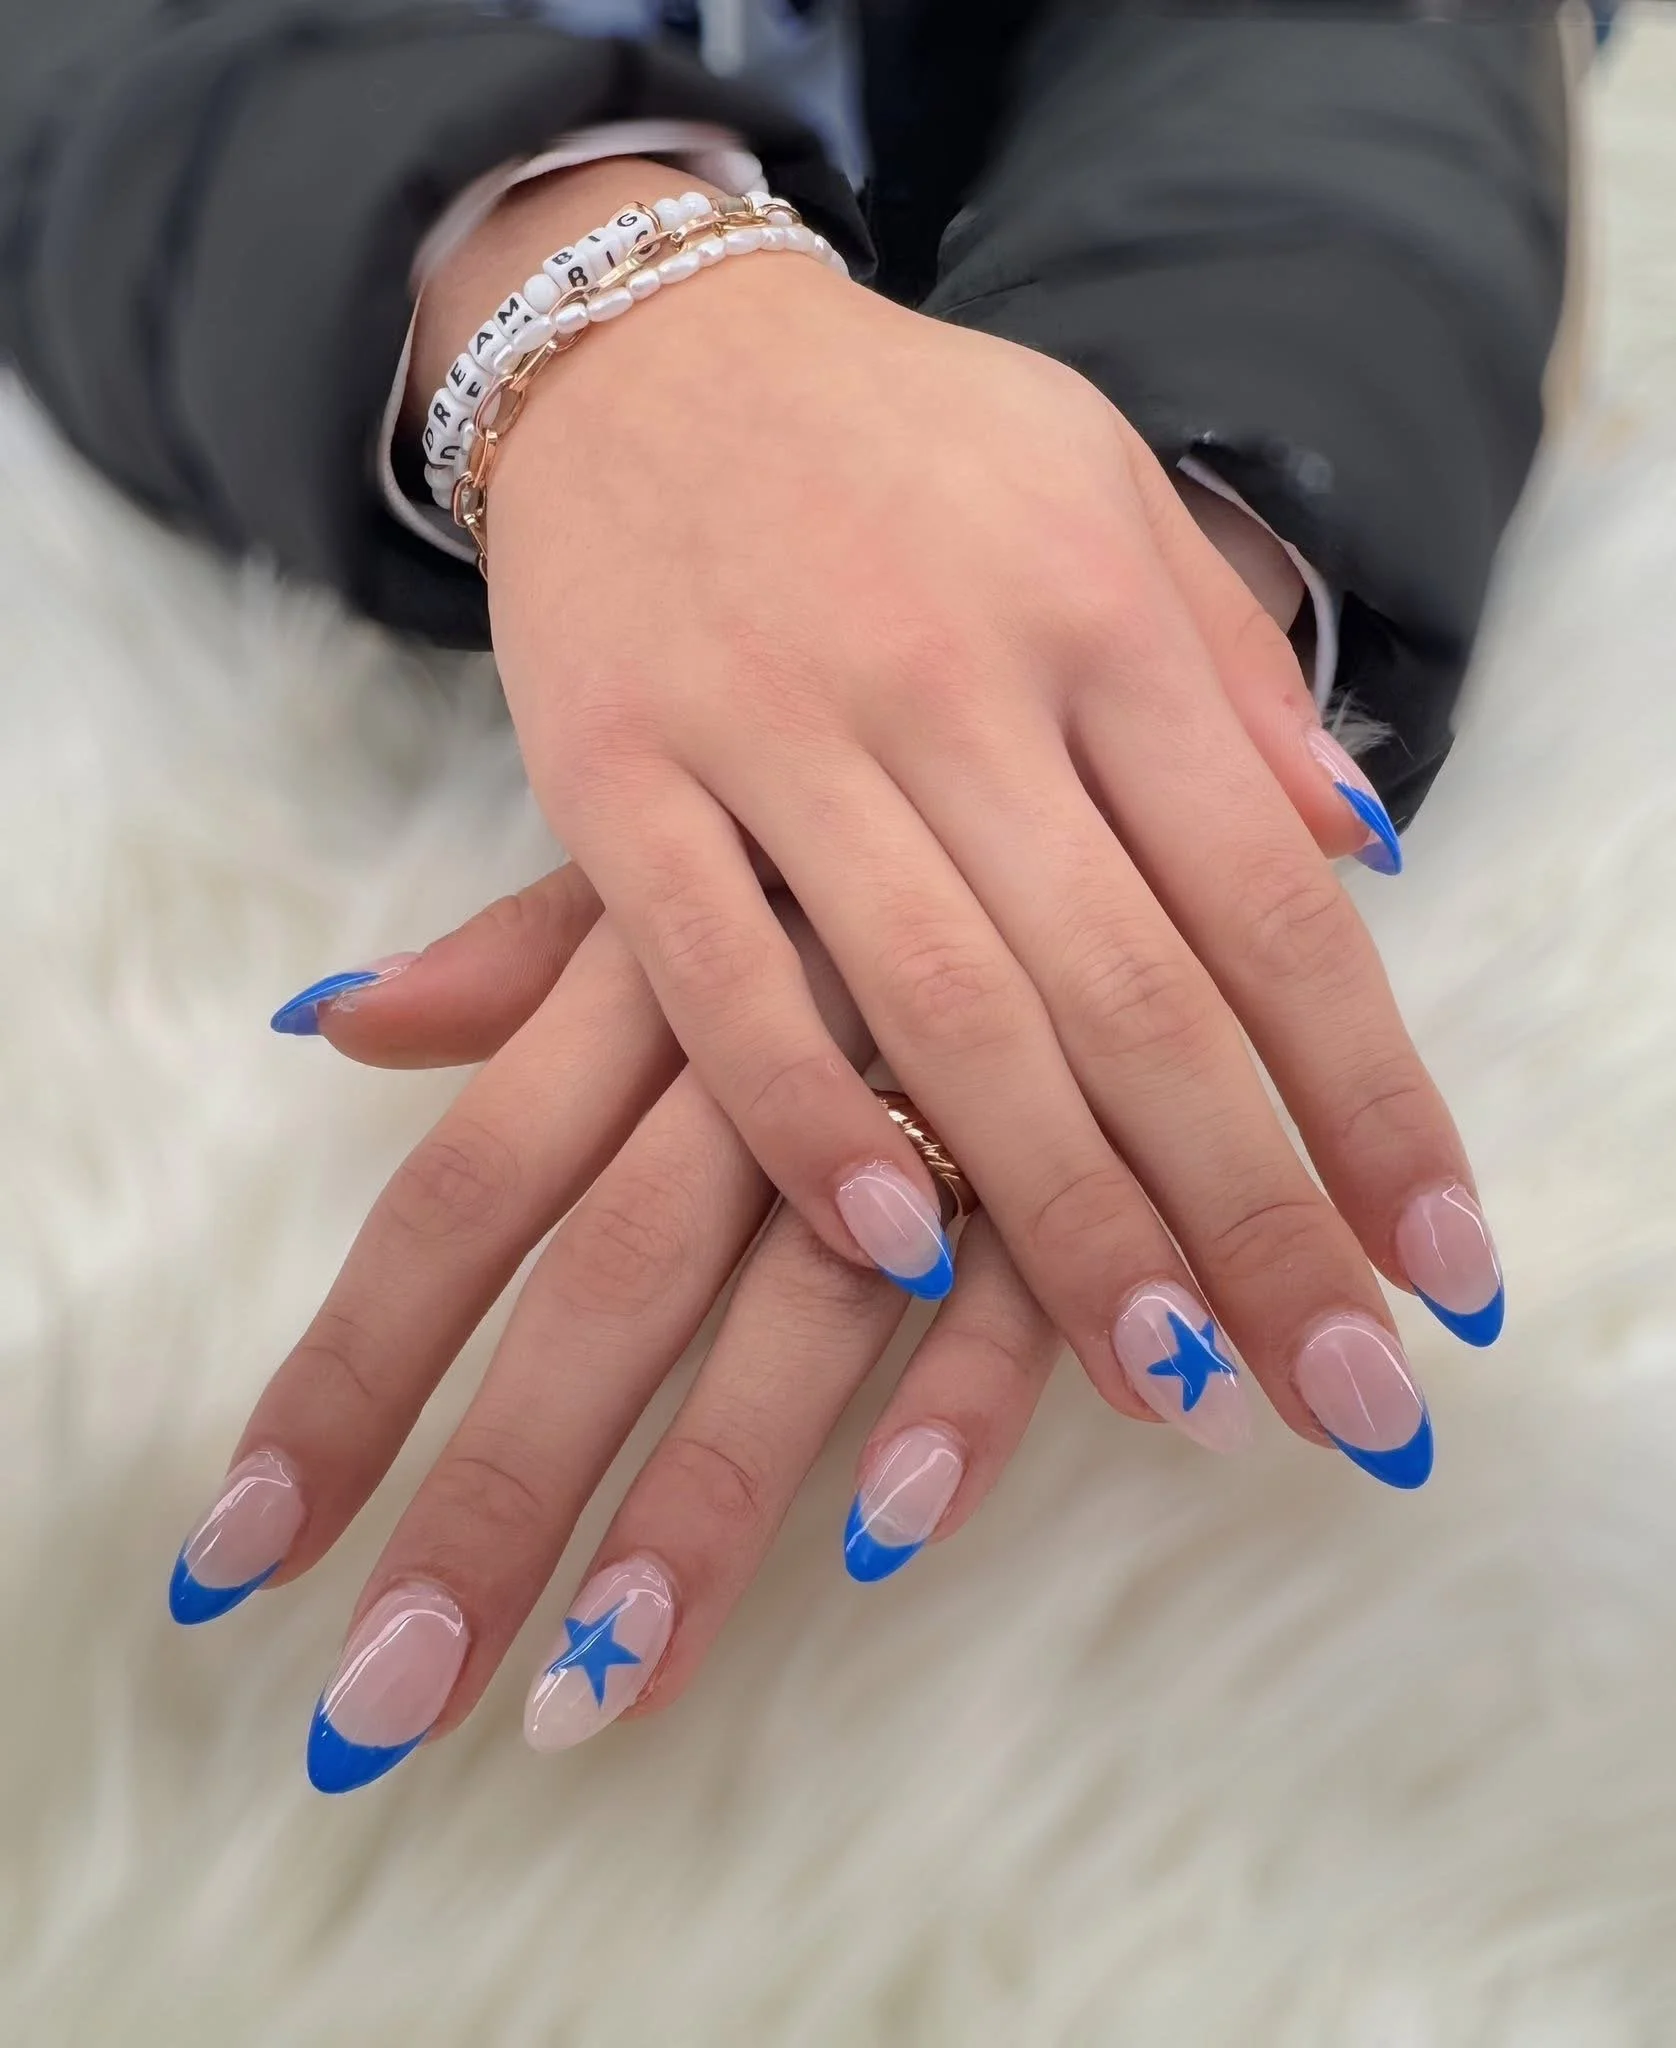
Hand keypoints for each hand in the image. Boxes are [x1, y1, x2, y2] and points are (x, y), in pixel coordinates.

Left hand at [173, 872, 1059, 1787]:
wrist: (1097, 713)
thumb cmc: (859, 821)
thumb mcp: (693, 845)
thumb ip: (521, 950)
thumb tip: (327, 1015)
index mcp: (647, 975)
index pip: (467, 1192)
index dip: (352, 1371)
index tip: (238, 1551)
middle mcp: (761, 1051)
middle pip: (605, 1284)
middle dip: (493, 1494)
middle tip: (380, 1707)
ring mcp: (922, 1097)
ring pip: (797, 1307)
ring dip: (706, 1497)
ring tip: (604, 1687)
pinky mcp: (1082, 1137)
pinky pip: (1023, 1276)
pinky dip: (966, 1391)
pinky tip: (895, 1528)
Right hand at [440, 161, 1497, 1478]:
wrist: (646, 339)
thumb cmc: (899, 446)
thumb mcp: (1103, 488)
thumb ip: (1227, 667)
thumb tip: (1358, 849)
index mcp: (1101, 615)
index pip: (1269, 907)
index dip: (1368, 1104)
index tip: (1442, 1271)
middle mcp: (960, 679)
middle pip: (1136, 997)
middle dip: (1253, 1221)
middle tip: (1341, 1402)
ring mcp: (780, 728)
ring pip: (946, 1010)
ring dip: (1066, 1219)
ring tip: (1170, 1387)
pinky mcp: (616, 773)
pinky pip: (718, 977)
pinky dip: (808, 1120)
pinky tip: (899, 1251)